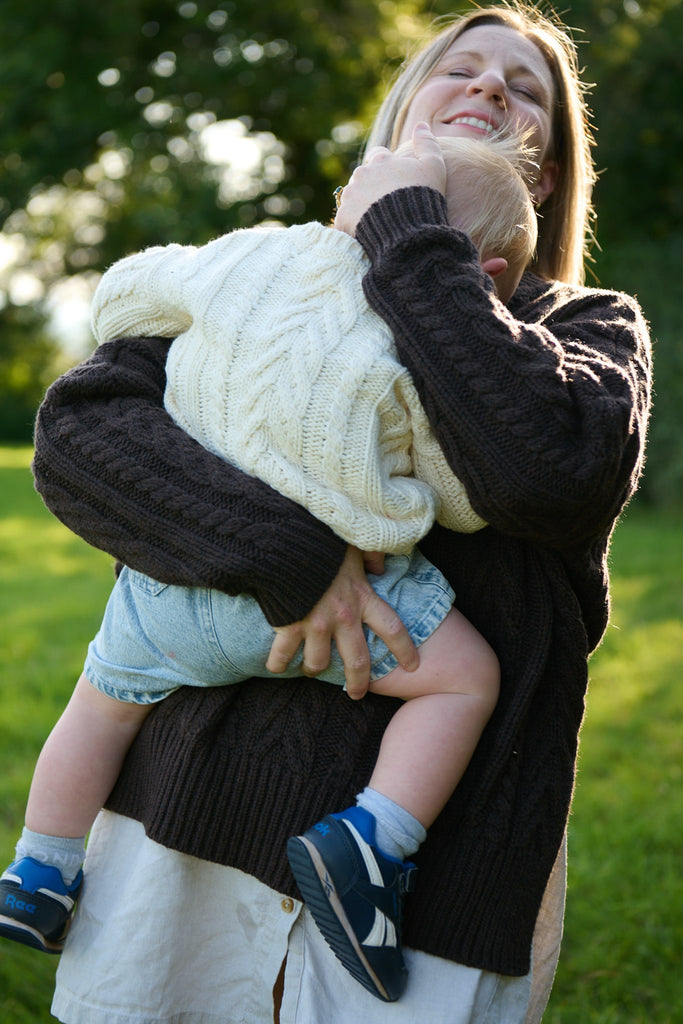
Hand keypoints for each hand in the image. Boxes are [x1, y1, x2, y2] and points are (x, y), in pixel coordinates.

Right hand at [265, 546, 417, 699]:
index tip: (413, 665)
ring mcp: (315, 624)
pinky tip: (276, 667)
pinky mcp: (289, 625)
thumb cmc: (325, 539)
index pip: (392, 628)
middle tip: (357, 694)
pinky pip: (283, 655)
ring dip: (314, 669)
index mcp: (363, 597)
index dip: (404, 650)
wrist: (289, 539)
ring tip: (310, 670)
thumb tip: (380, 567)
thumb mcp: (357, 544)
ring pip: (318, 663)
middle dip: (358, 682)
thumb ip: (373, 556)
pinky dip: (277, 663)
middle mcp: (343, 617)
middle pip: (357, 661)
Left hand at [334, 122, 446, 236]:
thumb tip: (421, 125)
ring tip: (379, 222)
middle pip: (364, 178)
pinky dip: (354, 226)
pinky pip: (346, 221)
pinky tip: (368, 234)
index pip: (378, 155)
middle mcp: (361, 174)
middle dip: (373, 188)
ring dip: (362, 206)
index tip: (394, 181)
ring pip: (353, 198)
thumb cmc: (423, 196)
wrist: (408, 231)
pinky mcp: (342, 218)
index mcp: (381, 159)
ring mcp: (349, 196)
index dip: (386, 167)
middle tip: (388, 206)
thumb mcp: (433, 166)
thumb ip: (426, 144)